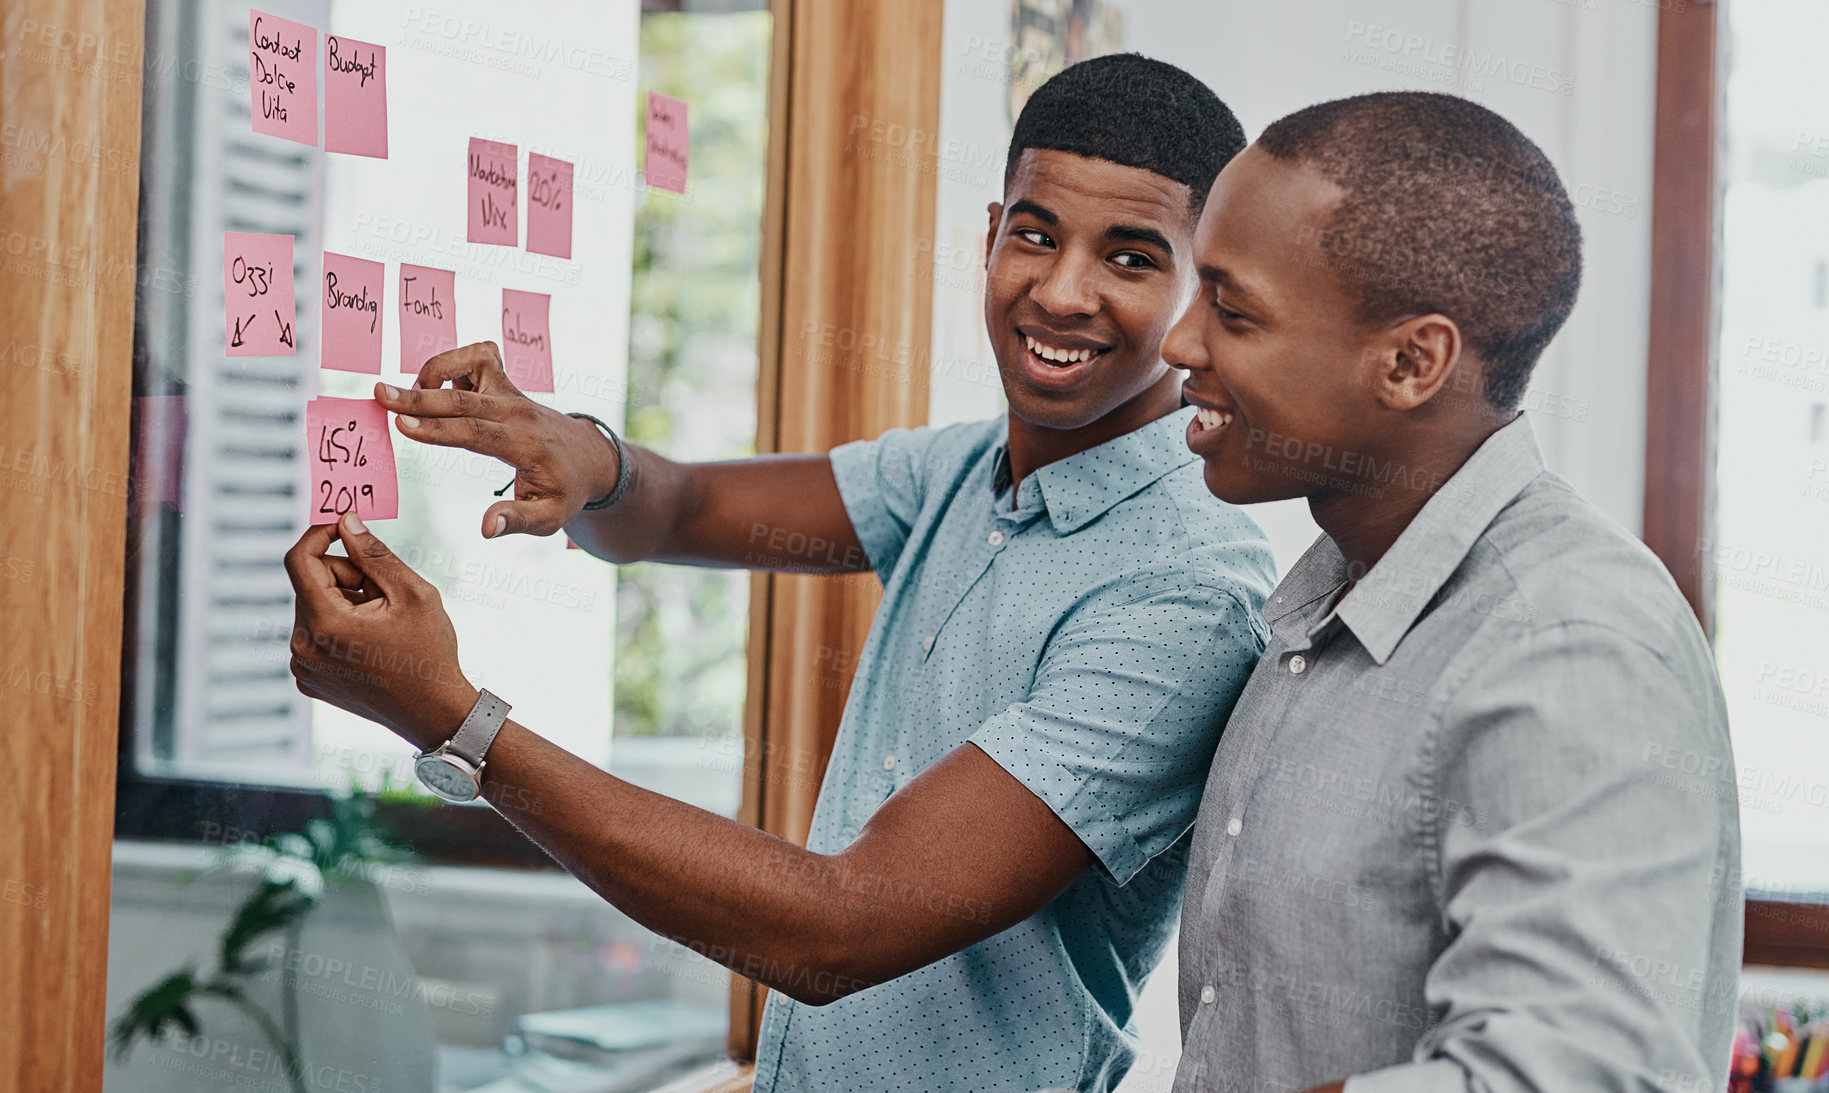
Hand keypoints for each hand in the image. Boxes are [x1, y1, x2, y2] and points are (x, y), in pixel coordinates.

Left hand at [284, 512, 478, 750]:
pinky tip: (372, 645)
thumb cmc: (429, 652)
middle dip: (346, 576)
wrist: (434, 712)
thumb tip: (347, 521)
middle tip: (386, 594)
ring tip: (383, 624)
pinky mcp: (309, 680)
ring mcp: (303, 667)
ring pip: (315, 608)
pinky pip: (316, 635)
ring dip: (345, 602)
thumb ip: (374, 553)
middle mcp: (302, 647)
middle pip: (311, 583)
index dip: (320, 534)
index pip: (299, 558)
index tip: (345, 527)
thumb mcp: (411, 593)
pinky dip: (340, 628)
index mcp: (324, 623)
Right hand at [378, 341, 620, 538]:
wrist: (589, 458)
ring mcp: (512, 392)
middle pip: (464, 397)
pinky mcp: (506, 382)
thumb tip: (487, 528)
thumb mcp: (550, 517)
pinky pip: (477, 356)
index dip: (437, 428)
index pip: (476, 432)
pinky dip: (452, 363)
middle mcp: (517, 411)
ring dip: (437, 370)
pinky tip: (437, 389)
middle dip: (419, 396)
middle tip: (380, 394)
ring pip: (474, 360)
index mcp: (525, 445)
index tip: (402, 425)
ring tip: (412, 397)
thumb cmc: (565, 490)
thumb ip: (518, 521)